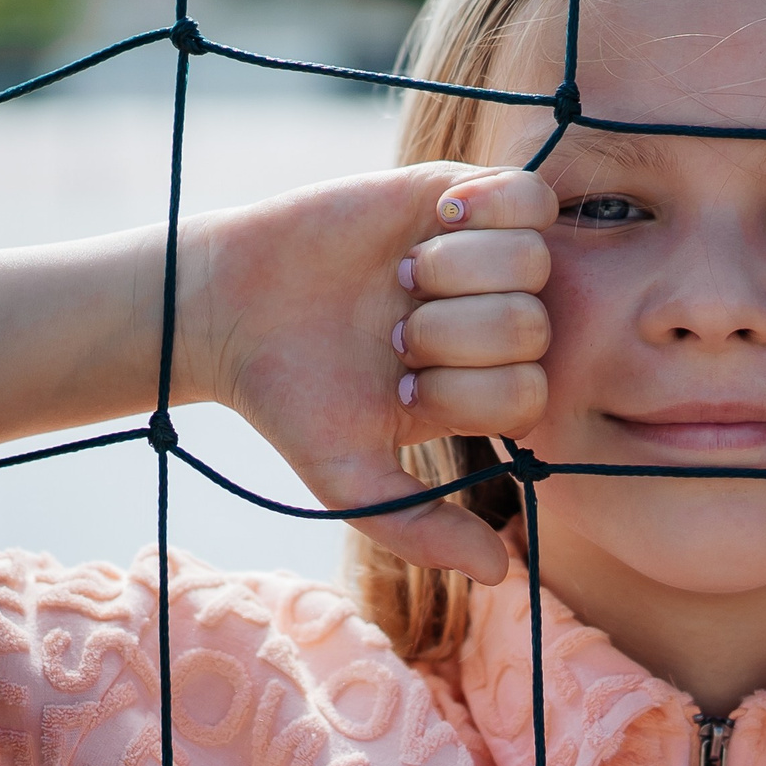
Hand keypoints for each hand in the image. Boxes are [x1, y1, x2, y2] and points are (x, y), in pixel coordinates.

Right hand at [183, 163, 555, 583]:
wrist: (231, 310)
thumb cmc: (293, 399)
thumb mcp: (351, 480)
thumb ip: (421, 529)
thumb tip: (500, 572)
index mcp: (482, 387)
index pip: (528, 394)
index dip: (462, 394)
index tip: (397, 386)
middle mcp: (494, 321)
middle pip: (533, 327)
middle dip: (454, 335)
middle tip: (395, 328)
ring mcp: (482, 255)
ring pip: (534, 262)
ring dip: (460, 273)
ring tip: (405, 276)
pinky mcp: (460, 193)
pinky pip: (529, 194)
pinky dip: (487, 209)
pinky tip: (436, 224)